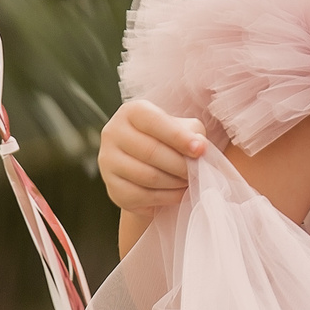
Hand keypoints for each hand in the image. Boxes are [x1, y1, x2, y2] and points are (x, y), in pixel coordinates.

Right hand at [98, 98, 208, 215]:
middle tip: (197, 171)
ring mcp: (108, 162)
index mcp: (132, 112)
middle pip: (151, 152)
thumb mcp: (182, 128)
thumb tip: (199, 147)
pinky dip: (165, 198)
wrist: (149, 166)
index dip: (179, 137)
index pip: (154, 122)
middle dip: (180, 165)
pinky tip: (177, 193)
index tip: (200, 150)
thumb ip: (192, 133)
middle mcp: (113, 133)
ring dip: (175, 183)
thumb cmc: (169, 141)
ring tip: (189, 181)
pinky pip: (141, 196)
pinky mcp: (112, 188)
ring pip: (147, 176)